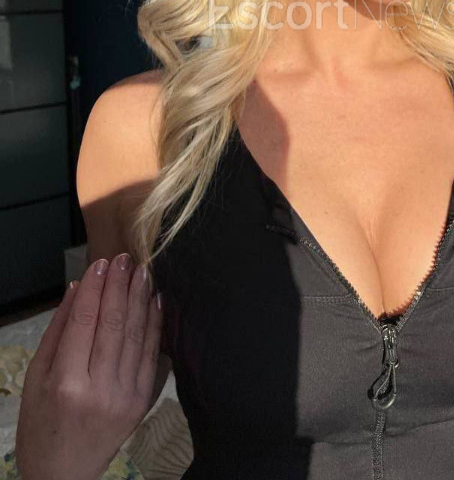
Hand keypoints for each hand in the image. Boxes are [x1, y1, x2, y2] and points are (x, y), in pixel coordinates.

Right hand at [14, 252, 162, 479]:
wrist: (63, 473)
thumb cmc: (41, 424)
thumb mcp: (36, 377)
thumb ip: (58, 330)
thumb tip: (78, 288)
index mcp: (66, 383)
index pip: (85, 322)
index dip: (95, 288)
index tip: (101, 263)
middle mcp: (99, 389)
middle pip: (113, 325)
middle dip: (120, 287)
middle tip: (125, 259)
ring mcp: (125, 396)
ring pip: (136, 336)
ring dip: (140, 299)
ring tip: (142, 271)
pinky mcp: (142, 401)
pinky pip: (151, 355)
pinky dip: (154, 324)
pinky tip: (154, 301)